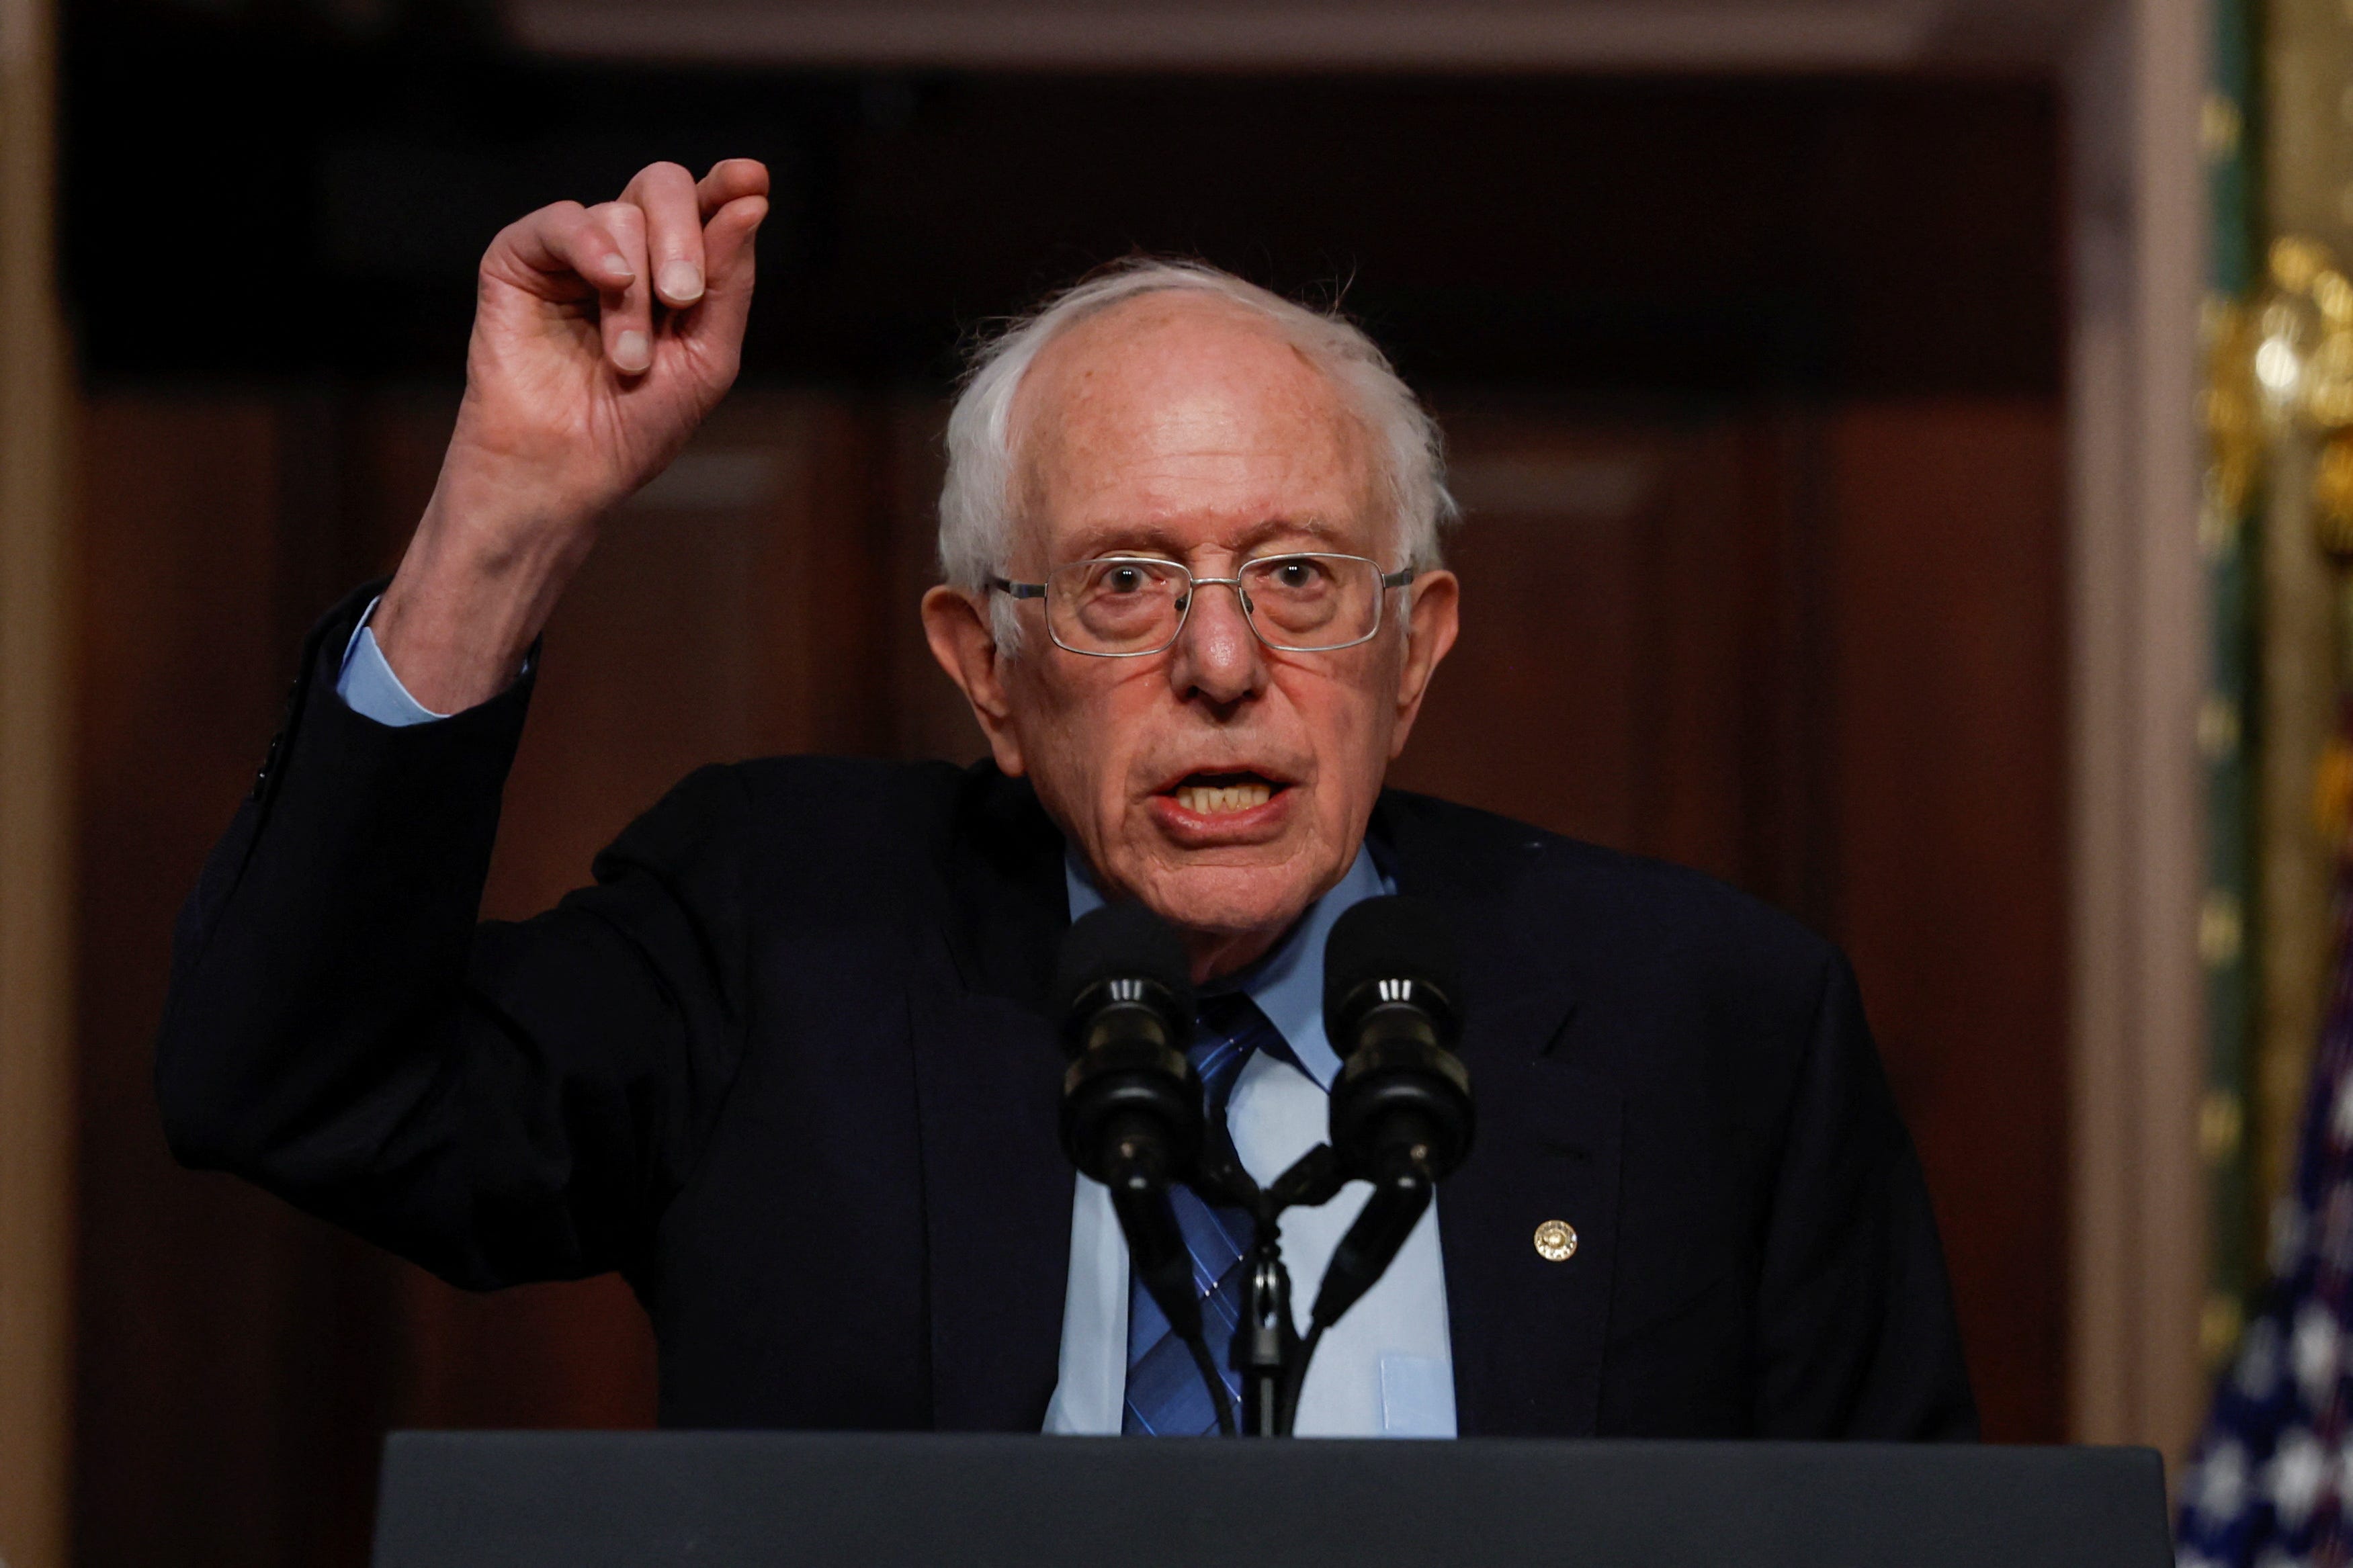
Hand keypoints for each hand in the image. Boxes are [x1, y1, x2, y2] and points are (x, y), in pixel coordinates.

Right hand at [374, 158, 769, 712]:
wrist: (563, 471)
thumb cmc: (636, 426)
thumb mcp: (706, 357)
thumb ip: (730, 279)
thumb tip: (751, 195)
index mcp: (675, 271)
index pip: (706, 207)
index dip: (728, 186)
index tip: (750, 177)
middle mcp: (626, 251)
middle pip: (662, 187)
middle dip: (684, 236)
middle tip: (685, 297)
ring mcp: (572, 252)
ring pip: (620, 216)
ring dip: (635, 293)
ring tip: (628, 359)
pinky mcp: (518, 259)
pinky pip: (562, 221)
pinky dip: (591, 247)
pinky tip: (610, 282)